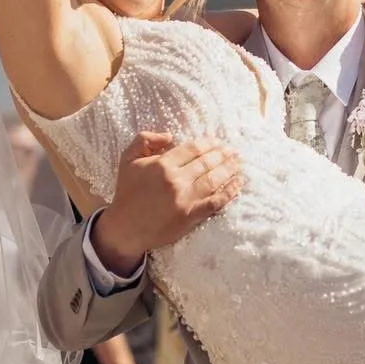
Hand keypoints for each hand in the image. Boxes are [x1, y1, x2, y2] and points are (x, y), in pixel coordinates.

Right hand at [91, 132, 242, 275]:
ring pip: (214, 180)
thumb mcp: (127, 159)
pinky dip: (229, 192)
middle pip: (207, 163)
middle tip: (234, 151)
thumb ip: (144, 139)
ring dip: (229, 170)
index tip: (218, 142)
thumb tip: (170, 135)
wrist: (125, 227)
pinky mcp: (191, 216)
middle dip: (223, 155)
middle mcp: (176, 180)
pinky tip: (238, 184)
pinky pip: (215, 202)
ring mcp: (185, 199)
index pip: (193, 149)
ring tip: (238, 163)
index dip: (209, 143)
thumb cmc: (127, 192)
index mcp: (163, 164)